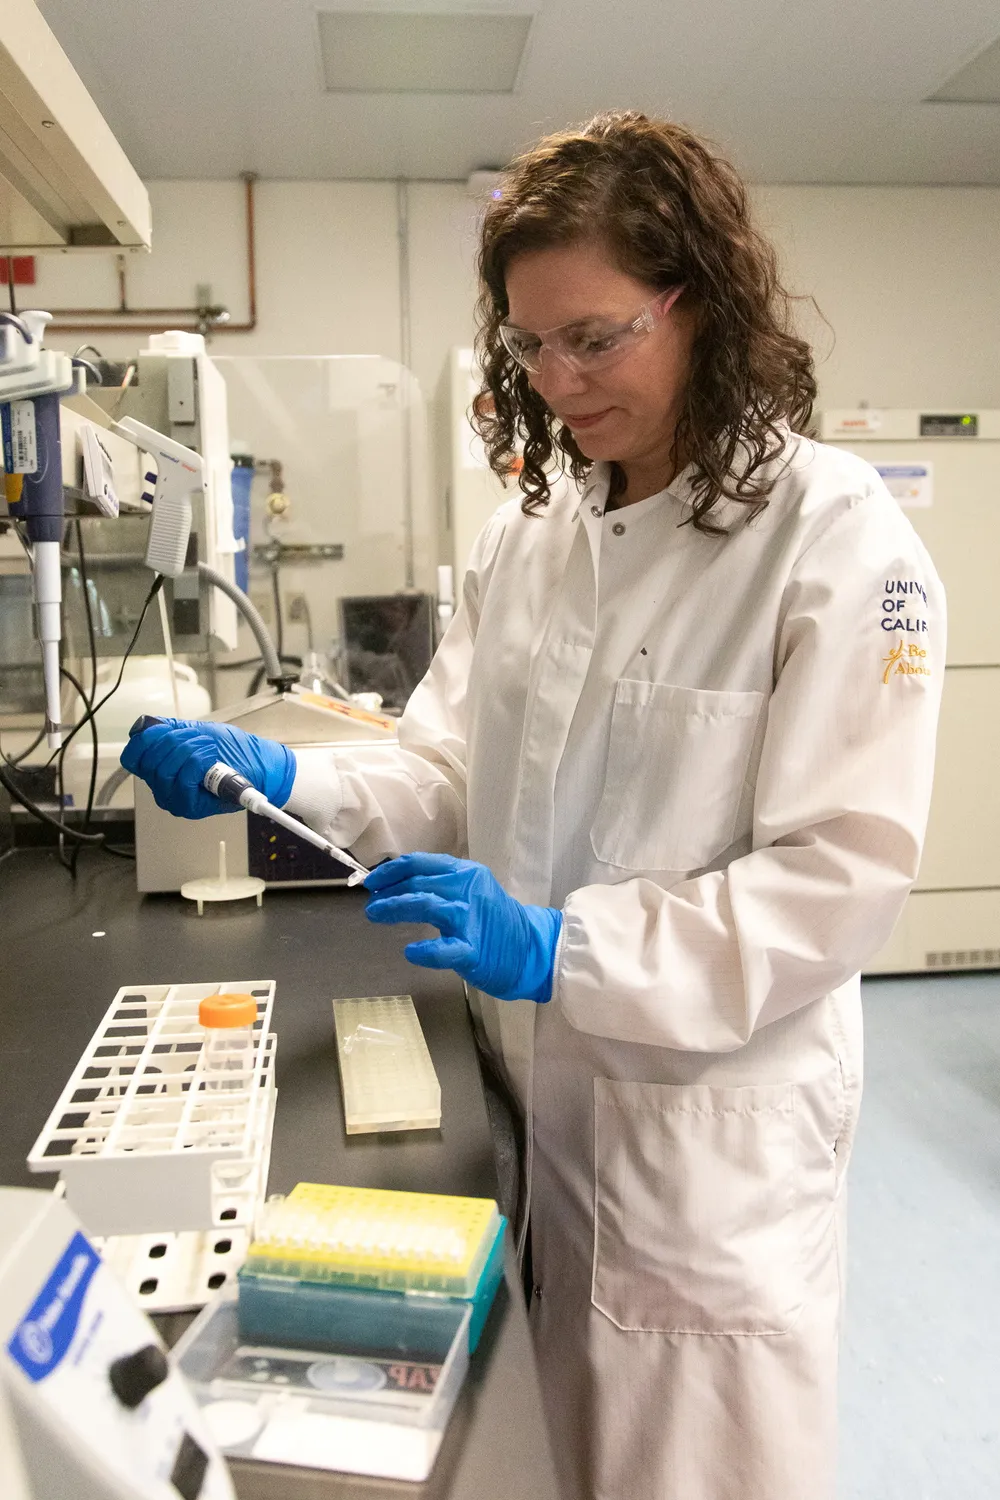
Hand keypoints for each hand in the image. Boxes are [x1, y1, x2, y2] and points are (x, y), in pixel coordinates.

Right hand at [120, 718, 295, 819]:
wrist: (264, 767)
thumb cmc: (236, 751)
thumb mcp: (201, 731)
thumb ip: (171, 728)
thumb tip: (146, 726)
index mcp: (161, 767)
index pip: (133, 756)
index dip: (145, 740)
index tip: (166, 730)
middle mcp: (163, 786)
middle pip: (149, 760)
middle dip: (175, 740)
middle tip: (199, 739)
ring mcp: (175, 798)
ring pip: (164, 769)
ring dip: (190, 751)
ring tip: (209, 749)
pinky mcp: (190, 808)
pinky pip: (182, 781)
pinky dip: (198, 765)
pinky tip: (212, 763)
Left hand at [364, 853, 561, 1002]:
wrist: (530, 948)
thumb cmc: (494, 920)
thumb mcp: (471, 890)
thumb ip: (441, 884)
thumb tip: (395, 885)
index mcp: (466, 872)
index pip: (419, 863)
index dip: (390, 871)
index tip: (372, 882)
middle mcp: (468, 889)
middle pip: (417, 883)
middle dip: (387, 893)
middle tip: (371, 906)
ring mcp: (471, 919)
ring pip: (425, 905)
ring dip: (394, 908)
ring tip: (375, 915)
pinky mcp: (473, 950)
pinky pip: (444, 949)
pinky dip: (424, 950)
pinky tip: (410, 952)